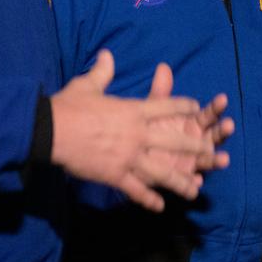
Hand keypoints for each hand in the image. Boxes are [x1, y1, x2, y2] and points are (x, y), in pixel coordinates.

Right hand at [49, 50, 230, 210]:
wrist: (51, 130)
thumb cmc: (70, 105)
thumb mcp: (88, 84)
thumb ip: (102, 71)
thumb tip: (107, 54)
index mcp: (133, 110)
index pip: (166, 106)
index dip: (183, 106)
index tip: (197, 107)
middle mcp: (137, 134)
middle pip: (174, 141)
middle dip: (194, 147)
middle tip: (210, 152)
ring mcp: (128, 156)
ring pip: (161, 171)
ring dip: (179, 181)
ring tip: (194, 190)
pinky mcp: (115, 175)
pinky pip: (136, 190)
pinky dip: (148, 199)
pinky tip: (160, 207)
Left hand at [145, 60, 232, 178]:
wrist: (135, 152)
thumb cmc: (150, 127)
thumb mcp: (154, 109)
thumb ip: (161, 92)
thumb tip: (163, 68)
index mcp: (195, 122)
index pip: (209, 113)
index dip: (216, 107)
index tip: (222, 98)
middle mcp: (199, 141)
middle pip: (214, 135)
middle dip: (223, 131)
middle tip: (229, 125)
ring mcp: (193, 160)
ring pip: (208, 160)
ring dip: (216, 159)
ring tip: (224, 159)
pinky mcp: (183, 177)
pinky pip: (189, 180)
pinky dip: (193, 181)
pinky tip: (196, 181)